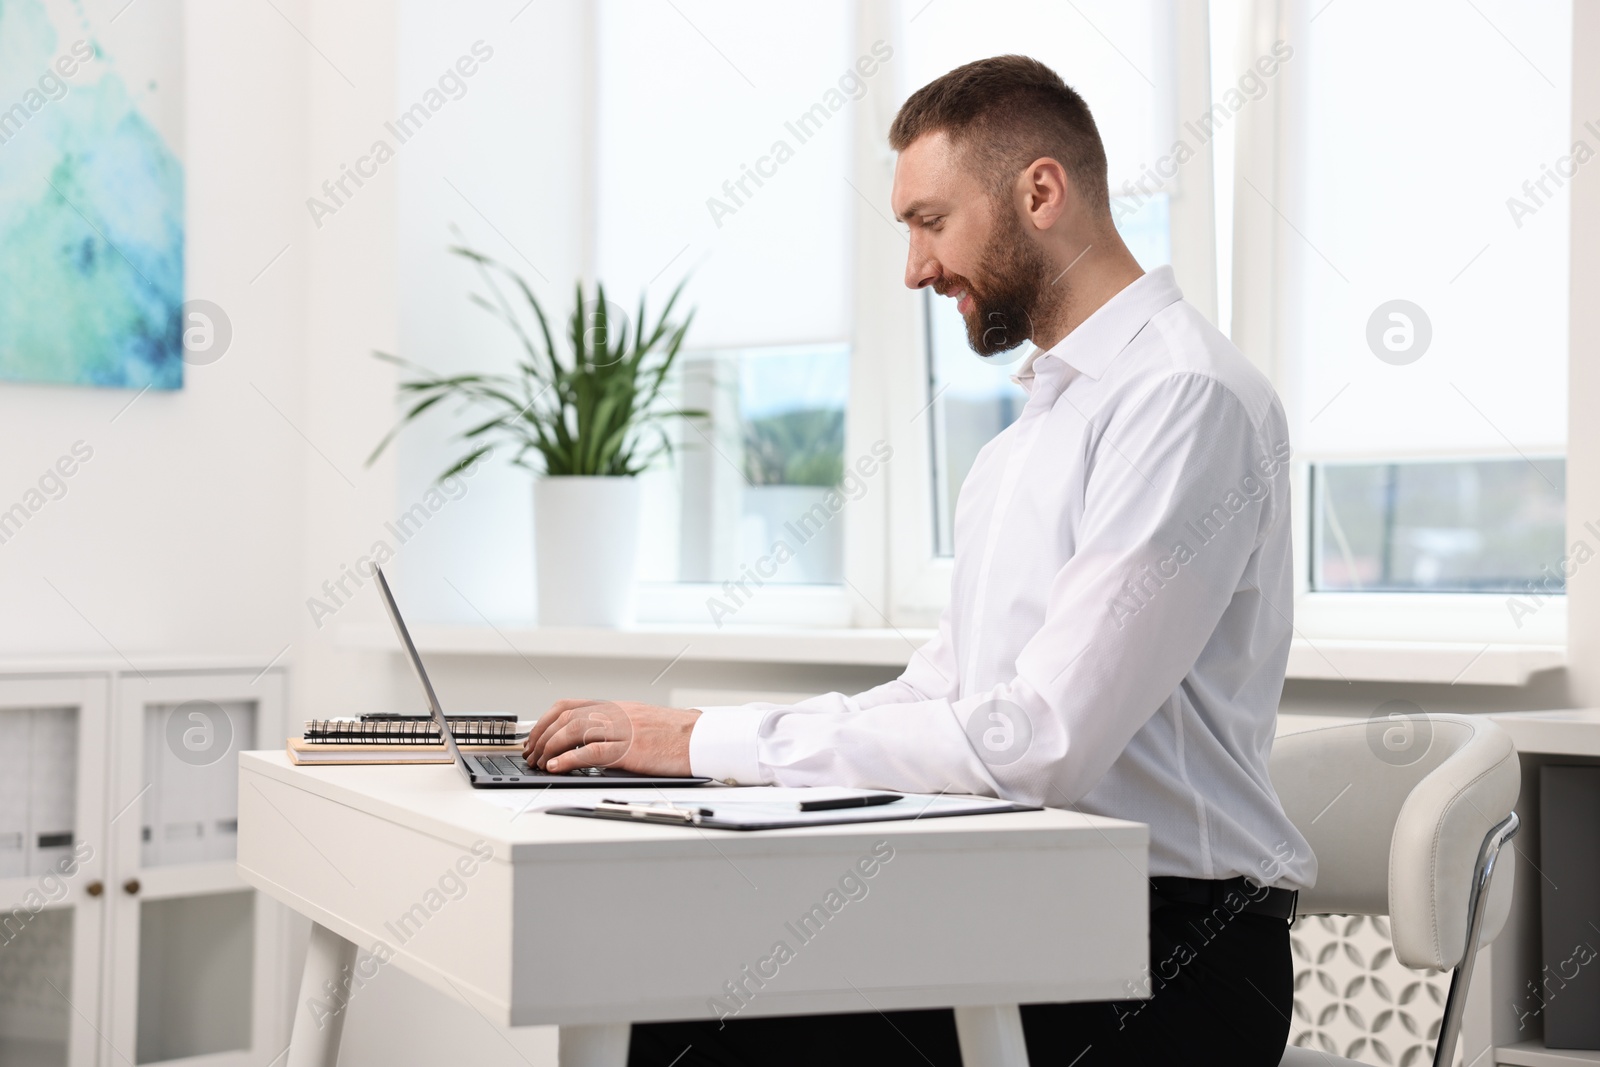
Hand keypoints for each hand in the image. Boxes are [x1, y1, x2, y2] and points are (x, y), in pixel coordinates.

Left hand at [524, 699, 701, 775]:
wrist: (703, 739)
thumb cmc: (678, 736)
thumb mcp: (642, 724)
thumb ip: (617, 729)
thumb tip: (590, 747)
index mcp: (618, 707)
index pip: (570, 705)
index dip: (546, 720)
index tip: (536, 737)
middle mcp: (617, 713)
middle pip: (566, 717)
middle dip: (542, 736)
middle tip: (533, 754)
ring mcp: (624, 729)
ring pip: (574, 730)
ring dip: (551, 748)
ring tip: (542, 762)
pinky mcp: (631, 749)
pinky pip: (592, 751)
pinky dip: (569, 759)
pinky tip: (557, 767)